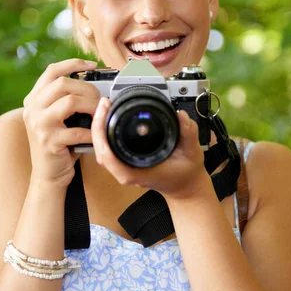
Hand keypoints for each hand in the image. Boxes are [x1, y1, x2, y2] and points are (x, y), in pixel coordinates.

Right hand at [22, 59, 98, 186]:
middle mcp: (32, 109)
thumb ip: (65, 100)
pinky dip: (92, 132)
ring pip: (70, 101)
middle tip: (100, 99)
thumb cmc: (59, 145)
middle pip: (63, 83)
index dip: (73, 63)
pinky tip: (97, 135)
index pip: (52, 71)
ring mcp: (39, 125)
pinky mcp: (48, 141)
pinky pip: (78, 130)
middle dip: (88, 88)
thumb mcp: (57, 118)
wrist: (48, 175)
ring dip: (92, 106)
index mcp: (33, 99)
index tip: (93, 65)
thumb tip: (95, 83)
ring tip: (100, 114)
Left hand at [91, 97, 210, 199]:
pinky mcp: (125, 162)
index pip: (110, 158)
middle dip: (98, 126)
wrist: (185, 186)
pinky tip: (109, 119)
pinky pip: (108, 149)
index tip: (105, 115)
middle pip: (101, 151)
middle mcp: (127, 172)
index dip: (102, 136)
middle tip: (105, 104)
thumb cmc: (185, 174)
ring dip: (99, 129)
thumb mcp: (192, 153)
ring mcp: (124, 168)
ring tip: (105, 108)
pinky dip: (105, 133)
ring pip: (102, 150)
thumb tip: (181, 116)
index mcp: (138, 173)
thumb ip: (189, 134)